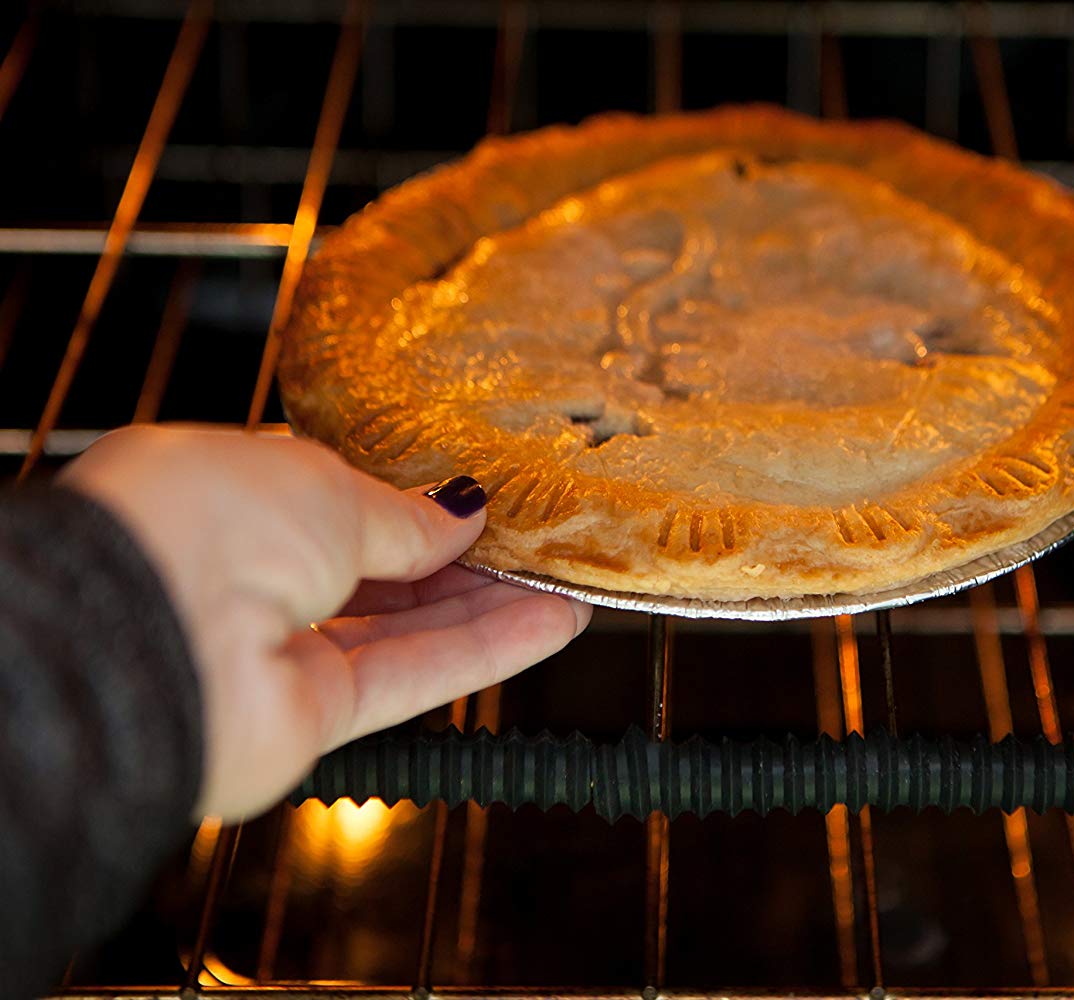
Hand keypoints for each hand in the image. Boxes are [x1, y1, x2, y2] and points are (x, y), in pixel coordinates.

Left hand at [60, 425, 589, 820]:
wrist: (140, 638)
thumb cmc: (200, 523)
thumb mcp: (324, 486)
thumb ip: (402, 514)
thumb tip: (458, 514)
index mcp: (228, 493)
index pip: (337, 502)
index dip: (413, 503)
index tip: (481, 500)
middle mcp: (247, 573)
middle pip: (379, 571)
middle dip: (464, 558)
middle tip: (539, 542)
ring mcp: (278, 650)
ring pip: (405, 628)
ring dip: (489, 607)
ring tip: (564, 583)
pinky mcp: (309, 716)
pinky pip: (411, 678)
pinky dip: (483, 653)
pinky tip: (546, 625)